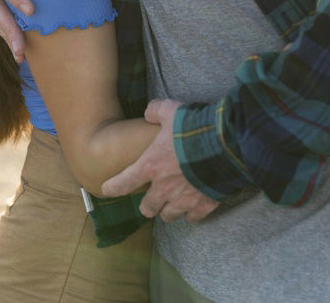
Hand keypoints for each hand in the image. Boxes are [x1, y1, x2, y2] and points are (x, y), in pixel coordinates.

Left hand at [100, 99, 219, 222]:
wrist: (223, 145)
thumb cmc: (192, 128)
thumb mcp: (170, 111)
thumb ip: (156, 111)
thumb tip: (149, 112)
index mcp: (151, 166)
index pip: (125, 182)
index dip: (113, 187)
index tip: (106, 191)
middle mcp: (164, 188)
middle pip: (148, 208)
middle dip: (148, 205)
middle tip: (151, 200)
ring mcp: (184, 200)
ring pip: (169, 216)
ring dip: (169, 210)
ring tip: (172, 204)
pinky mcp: (203, 205)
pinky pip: (192, 218)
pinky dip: (191, 213)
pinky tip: (193, 207)